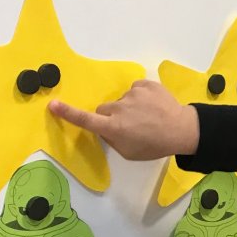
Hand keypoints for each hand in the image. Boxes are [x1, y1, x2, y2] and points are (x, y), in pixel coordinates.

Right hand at [48, 80, 199, 160]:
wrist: (183, 129)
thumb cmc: (155, 145)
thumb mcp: (129, 152)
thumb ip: (112, 139)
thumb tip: (105, 128)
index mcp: (114, 127)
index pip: (85, 119)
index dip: (68, 113)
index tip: (53, 105)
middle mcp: (120, 108)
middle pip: (103, 109)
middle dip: (110, 116)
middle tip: (129, 126)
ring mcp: (133, 93)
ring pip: (121, 100)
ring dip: (129, 107)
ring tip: (147, 117)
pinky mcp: (145, 84)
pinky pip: (135, 89)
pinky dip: (141, 97)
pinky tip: (153, 106)